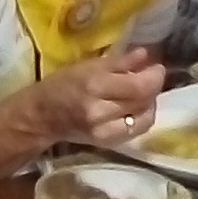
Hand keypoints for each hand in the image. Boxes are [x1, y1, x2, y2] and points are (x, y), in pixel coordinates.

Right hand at [20, 47, 168, 146]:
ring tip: (142, 92)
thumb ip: (119, 62)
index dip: (155, 76)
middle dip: (153, 86)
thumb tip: (146, 55)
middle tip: (151, 76)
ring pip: (145, 118)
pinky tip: (135, 108)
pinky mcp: (108, 143)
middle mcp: (101, 110)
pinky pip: (136, 130)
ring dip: (149, 103)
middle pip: (144, 101)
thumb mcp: (87, 66)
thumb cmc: (62, 84)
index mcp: (94, 85)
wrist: (41, 117)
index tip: (156, 66)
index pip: (139, 86)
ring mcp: (105, 130)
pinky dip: (142, 117)